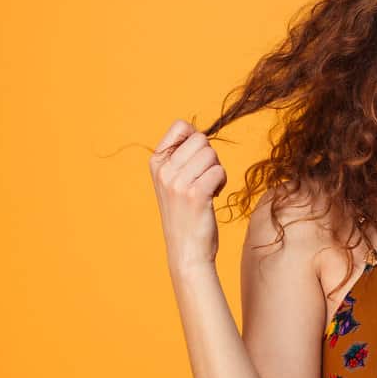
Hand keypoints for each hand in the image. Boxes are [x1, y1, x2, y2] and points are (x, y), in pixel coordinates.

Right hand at [148, 120, 227, 271]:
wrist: (186, 251)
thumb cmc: (185, 214)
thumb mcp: (173, 182)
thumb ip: (181, 157)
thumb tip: (199, 133)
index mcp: (156, 163)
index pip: (180, 126)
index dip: (195, 139)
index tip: (195, 161)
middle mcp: (164, 171)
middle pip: (201, 139)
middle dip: (209, 157)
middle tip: (203, 178)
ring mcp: (178, 182)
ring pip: (212, 154)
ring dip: (216, 170)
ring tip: (208, 189)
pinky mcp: (195, 194)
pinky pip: (219, 171)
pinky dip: (221, 182)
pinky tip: (212, 196)